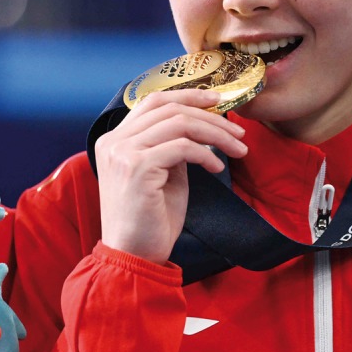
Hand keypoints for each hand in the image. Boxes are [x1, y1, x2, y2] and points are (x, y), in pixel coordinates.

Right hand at [95, 89, 245, 263]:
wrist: (134, 255)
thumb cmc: (149, 220)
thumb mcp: (161, 174)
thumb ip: (170, 147)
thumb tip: (199, 127)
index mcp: (114, 140)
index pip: (152, 101)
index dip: (187, 95)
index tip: (217, 101)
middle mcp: (113, 141)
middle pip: (168, 108)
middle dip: (210, 116)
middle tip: (238, 132)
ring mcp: (123, 153)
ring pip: (179, 124)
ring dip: (216, 134)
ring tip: (236, 150)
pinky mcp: (137, 168)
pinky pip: (182, 147)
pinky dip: (206, 154)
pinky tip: (217, 168)